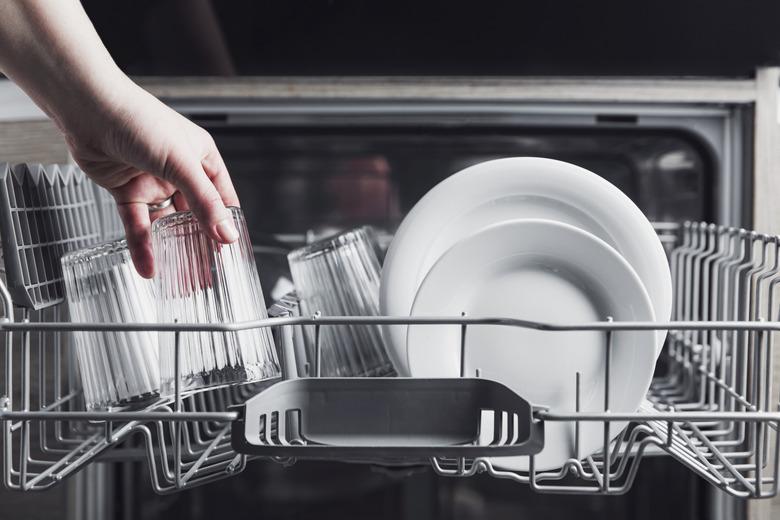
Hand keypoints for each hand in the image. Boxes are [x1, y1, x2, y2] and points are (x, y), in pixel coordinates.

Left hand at [64, 81, 238, 277]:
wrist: (89, 110)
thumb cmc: (139, 120)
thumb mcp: (181, 163)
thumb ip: (205, 202)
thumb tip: (227, 233)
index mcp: (201, 158)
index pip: (222, 198)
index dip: (227, 225)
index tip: (230, 252)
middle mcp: (180, 171)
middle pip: (196, 215)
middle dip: (201, 244)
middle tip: (208, 272)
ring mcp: (153, 182)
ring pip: (168, 224)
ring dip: (173, 249)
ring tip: (181, 277)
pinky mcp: (128, 192)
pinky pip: (138, 225)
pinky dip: (143, 246)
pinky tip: (148, 267)